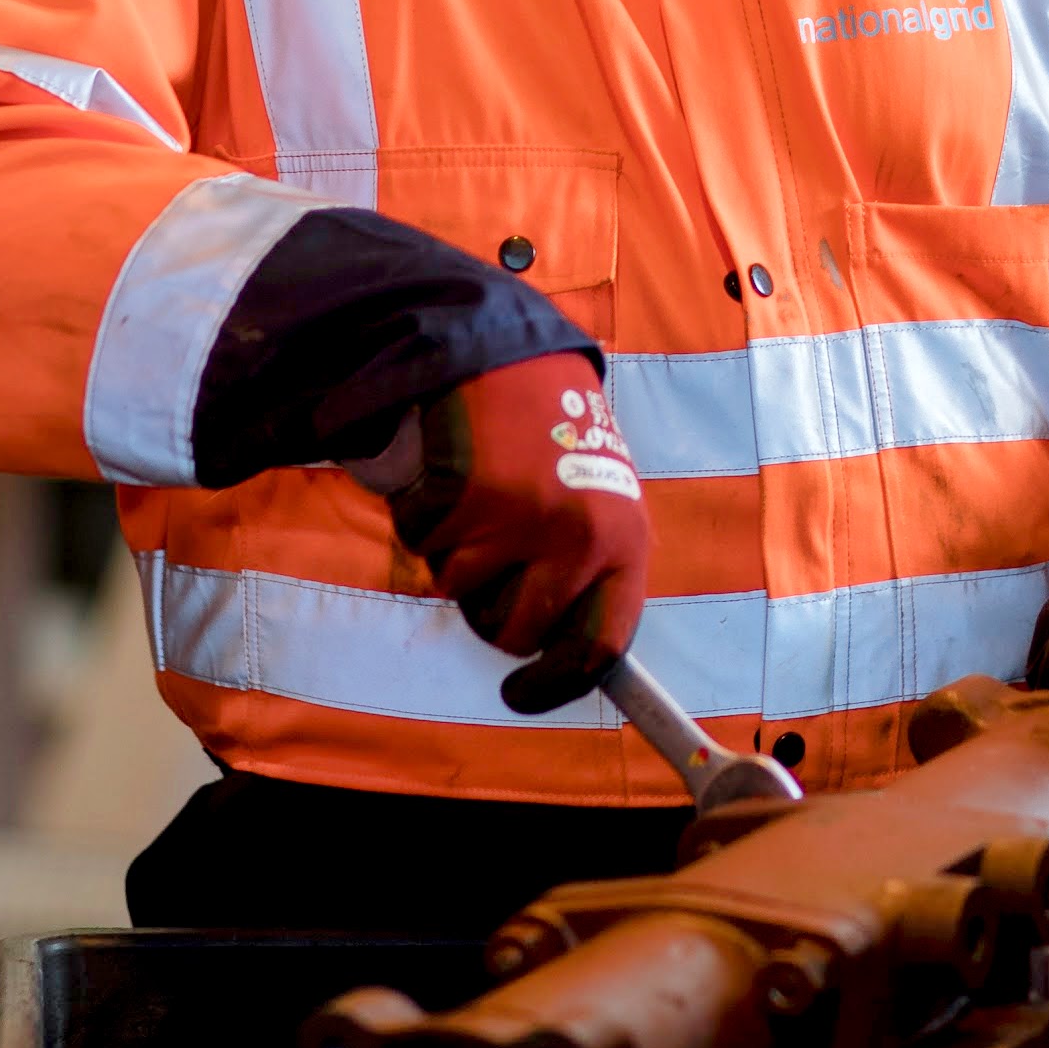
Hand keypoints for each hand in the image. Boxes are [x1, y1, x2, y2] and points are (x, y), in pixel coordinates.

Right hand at [377, 352, 649, 712]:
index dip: (557, 683)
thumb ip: (587, 574)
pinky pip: (423, 543)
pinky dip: (423, 516)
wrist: (505, 352)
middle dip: (488, 607)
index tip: (521, 695)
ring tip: (482, 493)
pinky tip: (452, 470)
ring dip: (454, 552)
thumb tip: (565, 659)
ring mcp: (524, 518)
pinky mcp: (467, 494)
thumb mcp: (599, 502)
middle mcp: (582, 537)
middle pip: (512, 632)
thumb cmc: (553, 438)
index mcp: (625, 543)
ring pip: (458, 589)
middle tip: (493, 552)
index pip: (600, 644)